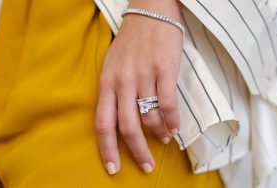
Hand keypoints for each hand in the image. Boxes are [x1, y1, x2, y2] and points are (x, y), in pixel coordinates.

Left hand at [95, 0, 182, 174]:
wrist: (149, 12)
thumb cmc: (131, 43)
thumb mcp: (112, 66)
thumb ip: (113, 93)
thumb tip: (124, 121)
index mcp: (107, 83)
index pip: (103, 123)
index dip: (107, 149)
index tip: (113, 168)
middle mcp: (122, 82)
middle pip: (127, 127)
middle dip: (137, 151)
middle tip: (146, 165)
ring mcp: (144, 76)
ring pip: (150, 117)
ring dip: (158, 133)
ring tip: (163, 138)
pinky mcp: (164, 69)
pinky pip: (168, 104)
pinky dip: (172, 121)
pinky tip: (174, 128)